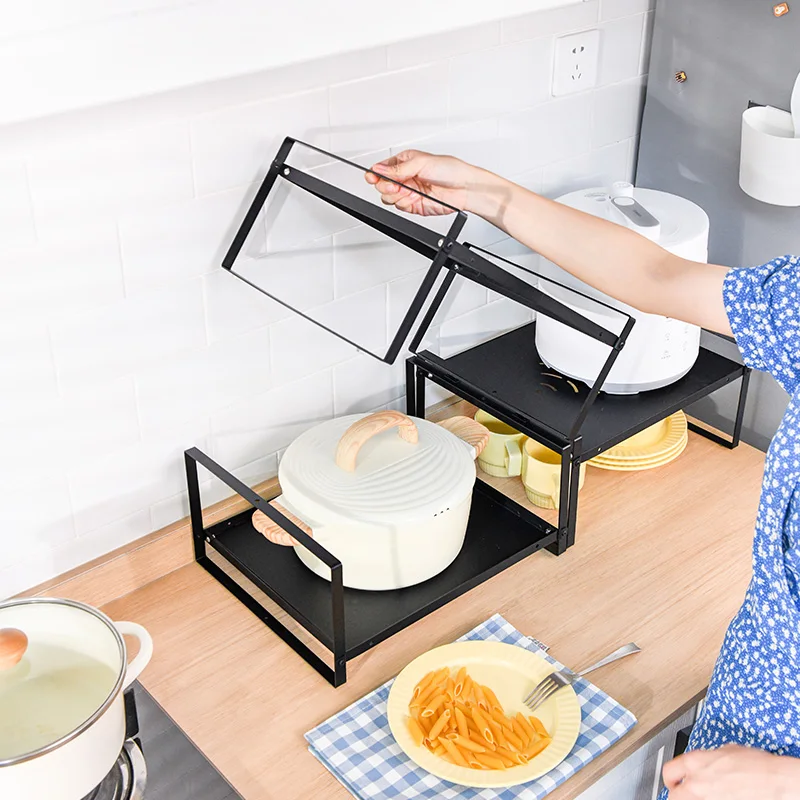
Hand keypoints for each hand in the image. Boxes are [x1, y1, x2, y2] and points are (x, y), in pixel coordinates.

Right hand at [365, 150, 476, 215]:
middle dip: (386, 186)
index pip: (381, 169)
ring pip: (388, 198)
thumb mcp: (421, 162)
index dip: (375, 174)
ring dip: (396, 196)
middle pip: (382, 185)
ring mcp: (408, 192)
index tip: (372, 177)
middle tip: (396, 185)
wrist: (464, 189)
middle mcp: (404, 178)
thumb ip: (397, 169)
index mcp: (404, 163)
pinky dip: (404, 204)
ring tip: (409, 191)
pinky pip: (400, 208)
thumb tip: (378, 169)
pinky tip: (414, 198)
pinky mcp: (413, 205)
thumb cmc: (449, 169)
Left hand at [663, 744, 799, 799]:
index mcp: (696, 762)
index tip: (672, 782)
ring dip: (692, 799)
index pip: (669, 771)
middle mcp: (697, 782)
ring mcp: (707, 799)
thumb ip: (711, 757)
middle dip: (677, 794)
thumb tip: (710, 760)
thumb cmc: (757, 766)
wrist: (775, 781)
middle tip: (682, 795)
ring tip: (701, 797)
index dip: (670, 778)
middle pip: (673, 795)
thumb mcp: (727, 750)